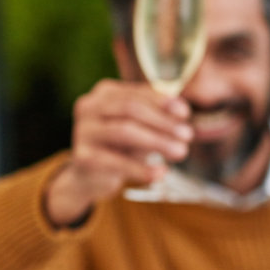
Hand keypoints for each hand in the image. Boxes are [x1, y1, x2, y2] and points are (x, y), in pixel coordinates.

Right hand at [43, 79, 191, 226]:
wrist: (88, 176)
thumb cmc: (118, 146)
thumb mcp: (138, 128)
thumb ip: (156, 116)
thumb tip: (182, 111)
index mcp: (104, 93)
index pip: (136, 93)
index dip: (162, 101)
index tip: (185, 113)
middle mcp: (88, 107)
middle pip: (130, 108)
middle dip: (162, 122)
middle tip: (187, 135)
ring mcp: (83, 131)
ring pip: (124, 130)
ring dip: (157, 141)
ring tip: (180, 151)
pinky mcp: (82, 157)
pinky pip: (117, 161)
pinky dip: (142, 168)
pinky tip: (161, 173)